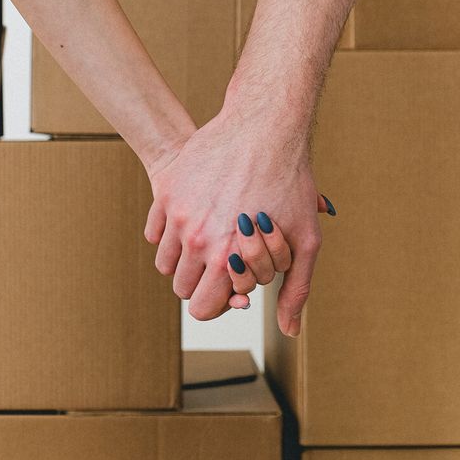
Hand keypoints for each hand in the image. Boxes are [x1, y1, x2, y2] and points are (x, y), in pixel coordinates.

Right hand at [143, 105, 332, 336]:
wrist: (265, 127)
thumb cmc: (291, 183)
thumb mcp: (306, 241)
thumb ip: (296, 290)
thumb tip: (289, 332)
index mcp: (227, 259)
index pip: (202, 308)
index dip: (217, 303)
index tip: (231, 289)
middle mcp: (197, 240)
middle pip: (181, 288)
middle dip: (202, 282)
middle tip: (224, 261)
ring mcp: (177, 215)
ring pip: (165, 262)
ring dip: (184, 259)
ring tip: (210, 240)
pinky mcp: (166, 192)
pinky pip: (154, 231)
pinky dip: (168, 233)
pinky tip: (195, 220)